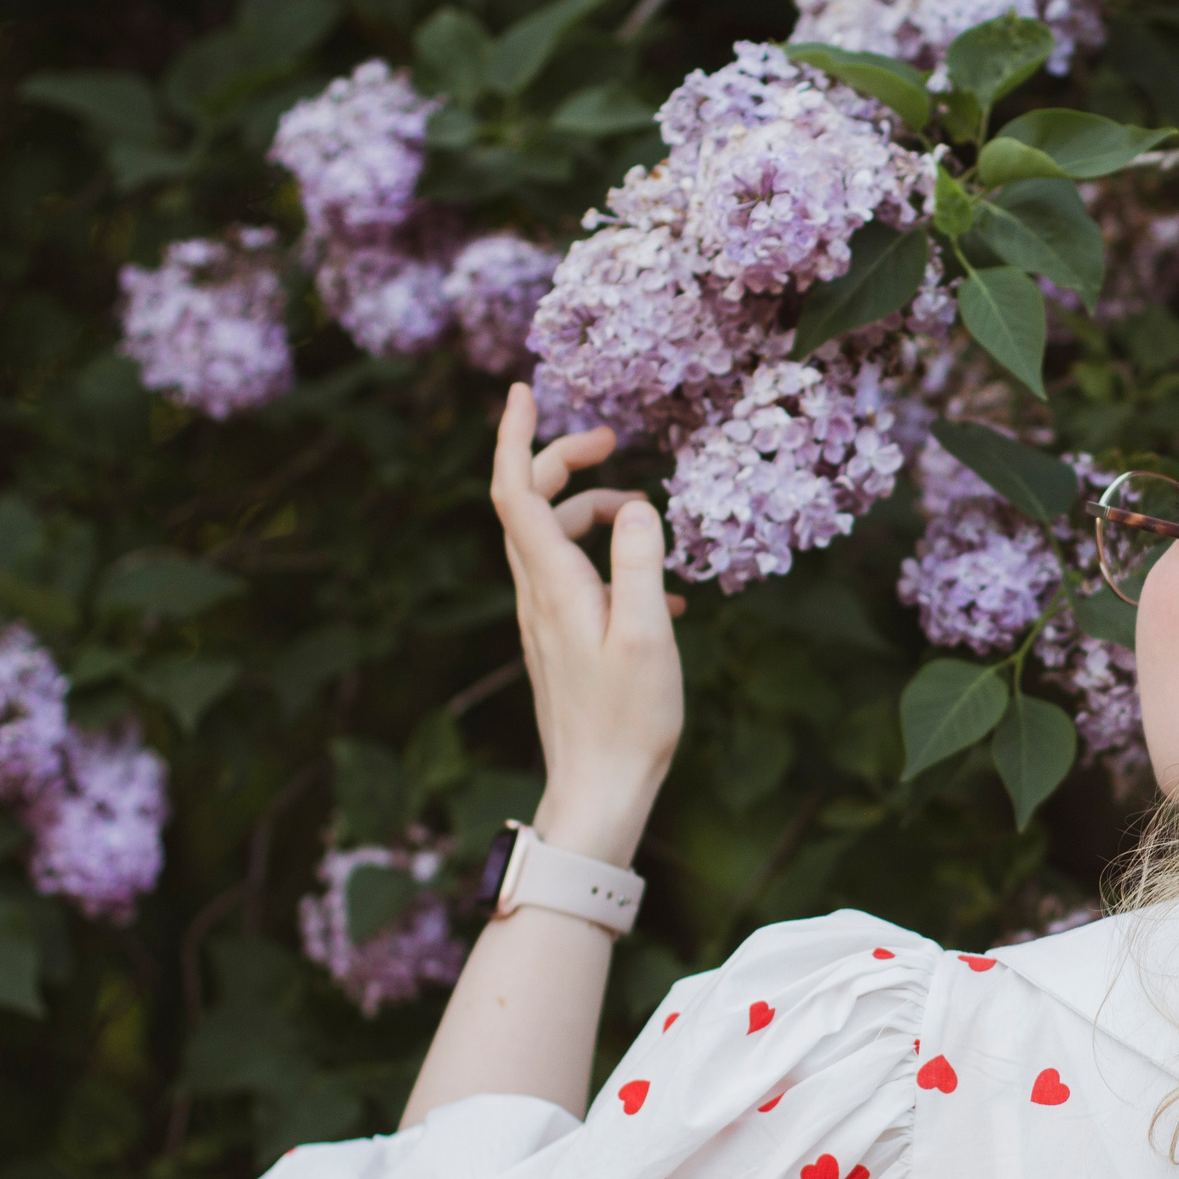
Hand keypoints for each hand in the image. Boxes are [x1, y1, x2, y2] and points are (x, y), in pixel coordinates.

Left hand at [491, 383, 684, 867]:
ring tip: (650, 523)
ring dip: (596, 515)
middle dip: (564, 462)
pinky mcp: (562, 641)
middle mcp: (538, 594)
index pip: (515, 489)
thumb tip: (639, 506)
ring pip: (556, 541)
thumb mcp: (646, 635)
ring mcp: (546, 619)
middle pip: (530, 504)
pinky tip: (663, 597)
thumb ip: (642, 563)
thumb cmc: (627, 718)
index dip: (515, 435)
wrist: (599, 789)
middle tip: (612, 442)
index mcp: (553, 584)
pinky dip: (611, 564)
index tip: (525, 389)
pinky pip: (577, 580)